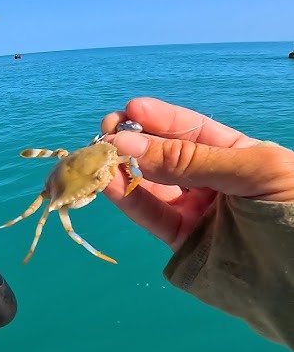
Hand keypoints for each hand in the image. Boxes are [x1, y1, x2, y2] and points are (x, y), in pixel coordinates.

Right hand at [100, 97, 293, 249]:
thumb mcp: (253, 172)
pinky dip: (127, 200)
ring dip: (122, 169)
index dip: (160, 119)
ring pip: (151, 185)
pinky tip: (108, 183)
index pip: (192, 130)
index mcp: (237, 155)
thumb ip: (191, 160)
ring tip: (99, 156)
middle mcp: (212, 181)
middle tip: (108, 130)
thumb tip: (129, 144)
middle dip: (134, 140)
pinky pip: (150, 216)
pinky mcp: (183, 241)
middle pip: (165, 155)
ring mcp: (196, 211)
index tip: (131, 109)